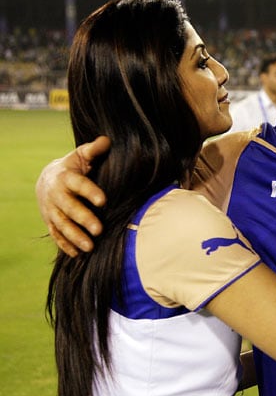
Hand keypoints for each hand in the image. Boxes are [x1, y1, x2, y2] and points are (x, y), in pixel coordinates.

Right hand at [35, 136, 110, 255]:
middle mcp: (57, 196)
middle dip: (83, 220)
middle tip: (99, 230)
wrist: (47, 180)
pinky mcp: (50, 222)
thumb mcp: (81, 156)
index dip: (90, 192)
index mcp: (66, 178)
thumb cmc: (73, 167)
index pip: (79, 185)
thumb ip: (94, 150)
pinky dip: (65, 245)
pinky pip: (56, 235)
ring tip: (90, 247)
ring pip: (62, 225)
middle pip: (70, 209)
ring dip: (75, 237)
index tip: (103, 200)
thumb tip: (107, 140)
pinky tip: (77, 254)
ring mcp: (52, 211)